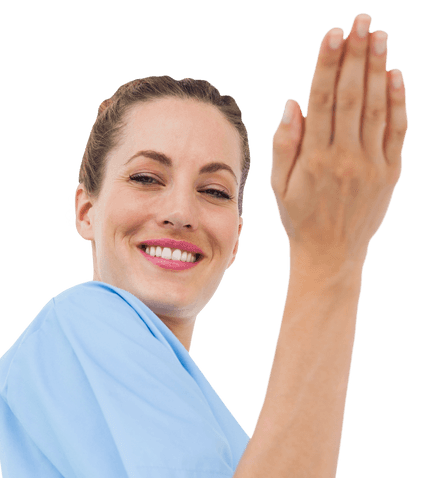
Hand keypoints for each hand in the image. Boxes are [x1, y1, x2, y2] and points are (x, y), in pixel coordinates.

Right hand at [270, 12, 407, 268]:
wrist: (331, 256)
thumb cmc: (301, 218)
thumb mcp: (279, 185)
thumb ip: (284, 143)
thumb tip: (295, 102)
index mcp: (314, 159)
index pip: (323, 101)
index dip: (329, 64)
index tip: (335, 34)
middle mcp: (344, 159)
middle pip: (353, 97)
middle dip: (357, 55)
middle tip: (361, 21)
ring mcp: (370, 166)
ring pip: (376, 109)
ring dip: (378, 69)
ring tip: (379, 36)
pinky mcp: (390, 174)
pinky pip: (396, 131)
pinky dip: (397, 102)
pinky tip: (395, 75)